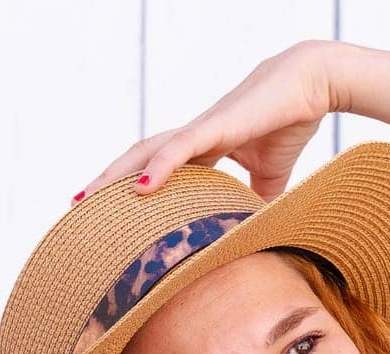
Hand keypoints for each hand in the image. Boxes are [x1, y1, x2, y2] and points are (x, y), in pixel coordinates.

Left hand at [70, 40, 343, 206]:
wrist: (312, 85)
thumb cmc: (290, 121)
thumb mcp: (270, 175)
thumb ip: (257, 201)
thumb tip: (255, 233)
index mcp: (203, 149)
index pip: (155, 171)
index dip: (128, 190)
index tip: (105, 214)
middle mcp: (193, 138)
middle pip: (138, 160)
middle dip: (106, 183)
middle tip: (76, 206)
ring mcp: (201, 129)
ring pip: (146, 152)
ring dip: (114, 175)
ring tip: (86, 198)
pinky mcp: (217, 125)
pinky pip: (180, 147)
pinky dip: (158, 167)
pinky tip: (138, 186)